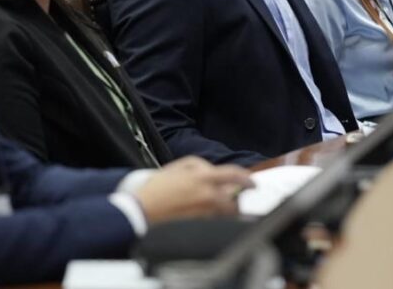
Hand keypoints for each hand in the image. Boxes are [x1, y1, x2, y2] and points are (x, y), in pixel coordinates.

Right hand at [134, 156, 253, 223]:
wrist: (140, 211)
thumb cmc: (156, 189)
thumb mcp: (177, 167)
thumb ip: (199, 166)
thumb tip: (213, 170)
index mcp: (202, 178)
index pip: (234, 176)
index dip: (246, 179)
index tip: (252, 183)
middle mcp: (207, 196)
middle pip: (234, 200)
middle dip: (236, 200)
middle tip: (233, 199)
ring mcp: (204, 213)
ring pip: (226, 213)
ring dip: (226, 211)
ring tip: (215, 209)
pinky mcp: (199, 226)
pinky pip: (214, 223)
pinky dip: (214, 220)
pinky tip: (204, 217)